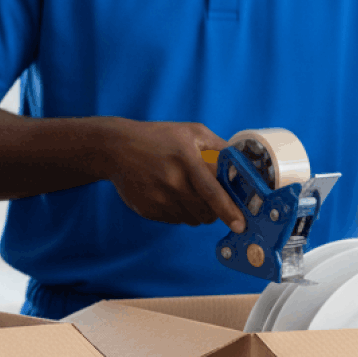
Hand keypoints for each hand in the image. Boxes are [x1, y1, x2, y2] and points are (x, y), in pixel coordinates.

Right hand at [103, 121, 246, 230]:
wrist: (116, 148)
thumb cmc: (157, 137)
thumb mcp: (191, 131)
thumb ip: (219, 145)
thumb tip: (241, 162)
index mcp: (186, 161)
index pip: (213, 193)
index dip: (229, 211)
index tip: (239, 225)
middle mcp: (172, 183)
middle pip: (205, 212)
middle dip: (215, 211)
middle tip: (211, 199)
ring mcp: (158, 199)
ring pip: (191, 219)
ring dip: (196, 211)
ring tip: (186, 192)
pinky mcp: (147, 210)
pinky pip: (174, 220)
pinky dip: (178, 212)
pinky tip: (169, 194)